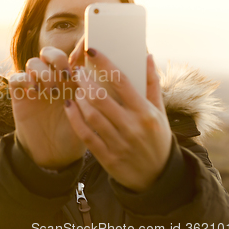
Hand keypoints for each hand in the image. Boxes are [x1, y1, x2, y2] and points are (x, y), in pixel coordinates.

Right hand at [9, 37, 85, 170]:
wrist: (54, 156)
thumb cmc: (75, 135)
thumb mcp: (90, 116)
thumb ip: (96, 97)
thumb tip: (113, 80)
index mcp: (72, 81)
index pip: (73, 56)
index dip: (77, 47)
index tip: (85, 45)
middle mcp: (53, 80)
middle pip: (50, 53)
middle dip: (58, 58)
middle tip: (67, 76)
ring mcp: (35, 87)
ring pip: (33, 62)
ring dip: (43, 72)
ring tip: (52, 91)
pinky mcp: (20, 96)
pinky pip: (16, 78)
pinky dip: (24, 80)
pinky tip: (35, 92)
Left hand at [63, 49, 171, 191]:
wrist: (157, 177)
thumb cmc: (157, 138)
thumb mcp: (159, 112)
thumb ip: (152, 83)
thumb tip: (147, 55)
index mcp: (145, 113)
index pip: (122, 81)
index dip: (105, 63)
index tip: (92, 51)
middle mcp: (132, 127)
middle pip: (101, 98)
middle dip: (86, 81)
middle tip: (78, 71)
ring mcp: (119, 143)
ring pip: (92, 115)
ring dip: (80, 98)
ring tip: (76, 88)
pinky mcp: (107, 157)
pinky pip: (86, 135)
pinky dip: (74, 118)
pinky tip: (69, 106)